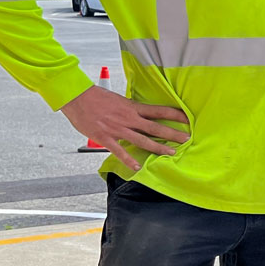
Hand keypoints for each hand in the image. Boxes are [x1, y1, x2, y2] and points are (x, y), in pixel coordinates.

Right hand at [60, 85, 188, 171]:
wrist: (76, 97)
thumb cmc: (96, 97)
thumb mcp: (118, 100)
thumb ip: (130, 108)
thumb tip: (141, 113)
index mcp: (132, 107)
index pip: (158, 110)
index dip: (174, 115)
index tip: (188, 118)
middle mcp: (128, 118)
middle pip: (155, 127)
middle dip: (172, 134)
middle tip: (187, 139)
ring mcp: (118, 129)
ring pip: (142, 140)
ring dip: (158, 147)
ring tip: (171, 153)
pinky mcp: (105, 138)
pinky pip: (119, 151)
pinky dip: (129, 160)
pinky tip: (138, 168)